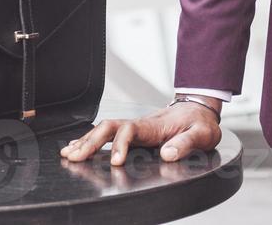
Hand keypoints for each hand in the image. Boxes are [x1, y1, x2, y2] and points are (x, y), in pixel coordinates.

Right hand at [60, 98, 222, 164]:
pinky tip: (80, 147)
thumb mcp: (202, 133)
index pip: (129, 130)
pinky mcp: (134, 133)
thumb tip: (168, 154)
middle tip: (74, 156)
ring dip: (86, 140)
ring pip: (105, 129)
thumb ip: (187, 143)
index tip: (115, 162)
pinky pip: (109, 134)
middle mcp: (140, 125)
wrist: (200, 109)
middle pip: (109, 128)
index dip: (120, 144)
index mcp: (154, 126)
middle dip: (90, 141)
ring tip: (68, 153)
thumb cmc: (200, 123)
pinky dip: (92, 140)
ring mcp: (136, 128)